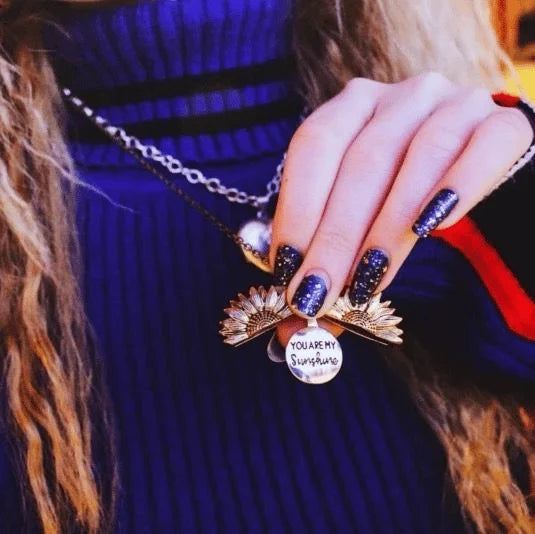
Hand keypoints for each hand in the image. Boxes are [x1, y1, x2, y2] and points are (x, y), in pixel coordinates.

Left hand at [270, 71, 532, 344]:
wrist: (479, 173)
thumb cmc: (404, 201)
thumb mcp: (360, 225)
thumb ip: (328, 270)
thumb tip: (290, 335)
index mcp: (354, 108)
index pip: (314, 146)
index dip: (296, 208)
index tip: (287, 269)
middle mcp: (401, 97)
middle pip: (361, 161)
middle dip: (334, 237)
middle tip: (317, 295)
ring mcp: (455, 102)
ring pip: (416, 157)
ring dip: (386, 227)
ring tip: (366, 283)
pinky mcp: (504, 123)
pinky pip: (483, 147)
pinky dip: (455, 186)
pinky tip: (432, 227)